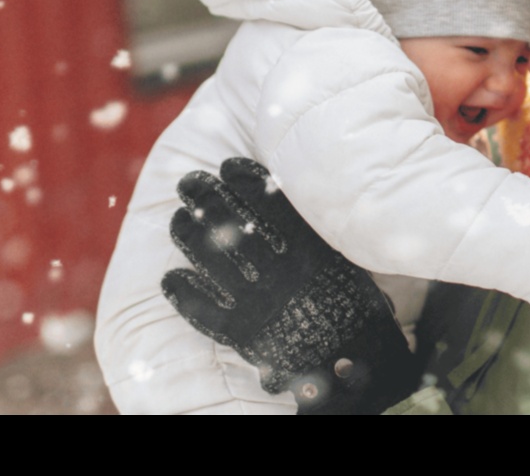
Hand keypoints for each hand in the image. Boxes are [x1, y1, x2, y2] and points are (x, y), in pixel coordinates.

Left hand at [162, 158, 417, 413]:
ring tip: (179, 218)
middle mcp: (278, 270)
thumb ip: (320, 234)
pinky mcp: (242, 333)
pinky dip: (183, 293)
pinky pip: (202, 310)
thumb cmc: (357, 308)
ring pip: (208, 258)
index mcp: (308, 248)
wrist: (359, 364)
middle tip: (190, 182)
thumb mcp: (347, 261)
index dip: (242, 177)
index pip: (266, 200)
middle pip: (229, 220)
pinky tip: (170, 278)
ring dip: (187, 234)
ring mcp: (256, 301)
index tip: (229, 165)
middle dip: (204, 195)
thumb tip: (294, 196)